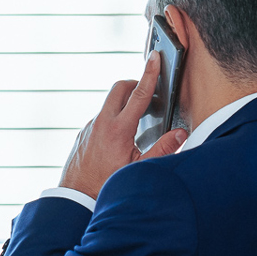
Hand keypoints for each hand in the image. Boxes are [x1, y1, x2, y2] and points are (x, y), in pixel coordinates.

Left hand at [57, 52, 185, 198]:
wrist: (76, 197)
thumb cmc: (107, 185)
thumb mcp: (139, 169)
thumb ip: (162, 149)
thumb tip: (180, 133)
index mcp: (118, 129)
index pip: (138, 94)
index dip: (149, 73)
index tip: (155, 58)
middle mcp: (101, 123)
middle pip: (119, 89)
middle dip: (135, 85)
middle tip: (149, 94)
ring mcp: (90, 127)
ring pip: (109, 104)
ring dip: (124, 104)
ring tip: (137, 121)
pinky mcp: (83, 134)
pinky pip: (100, 119)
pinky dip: (113, 119)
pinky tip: (119, 139)